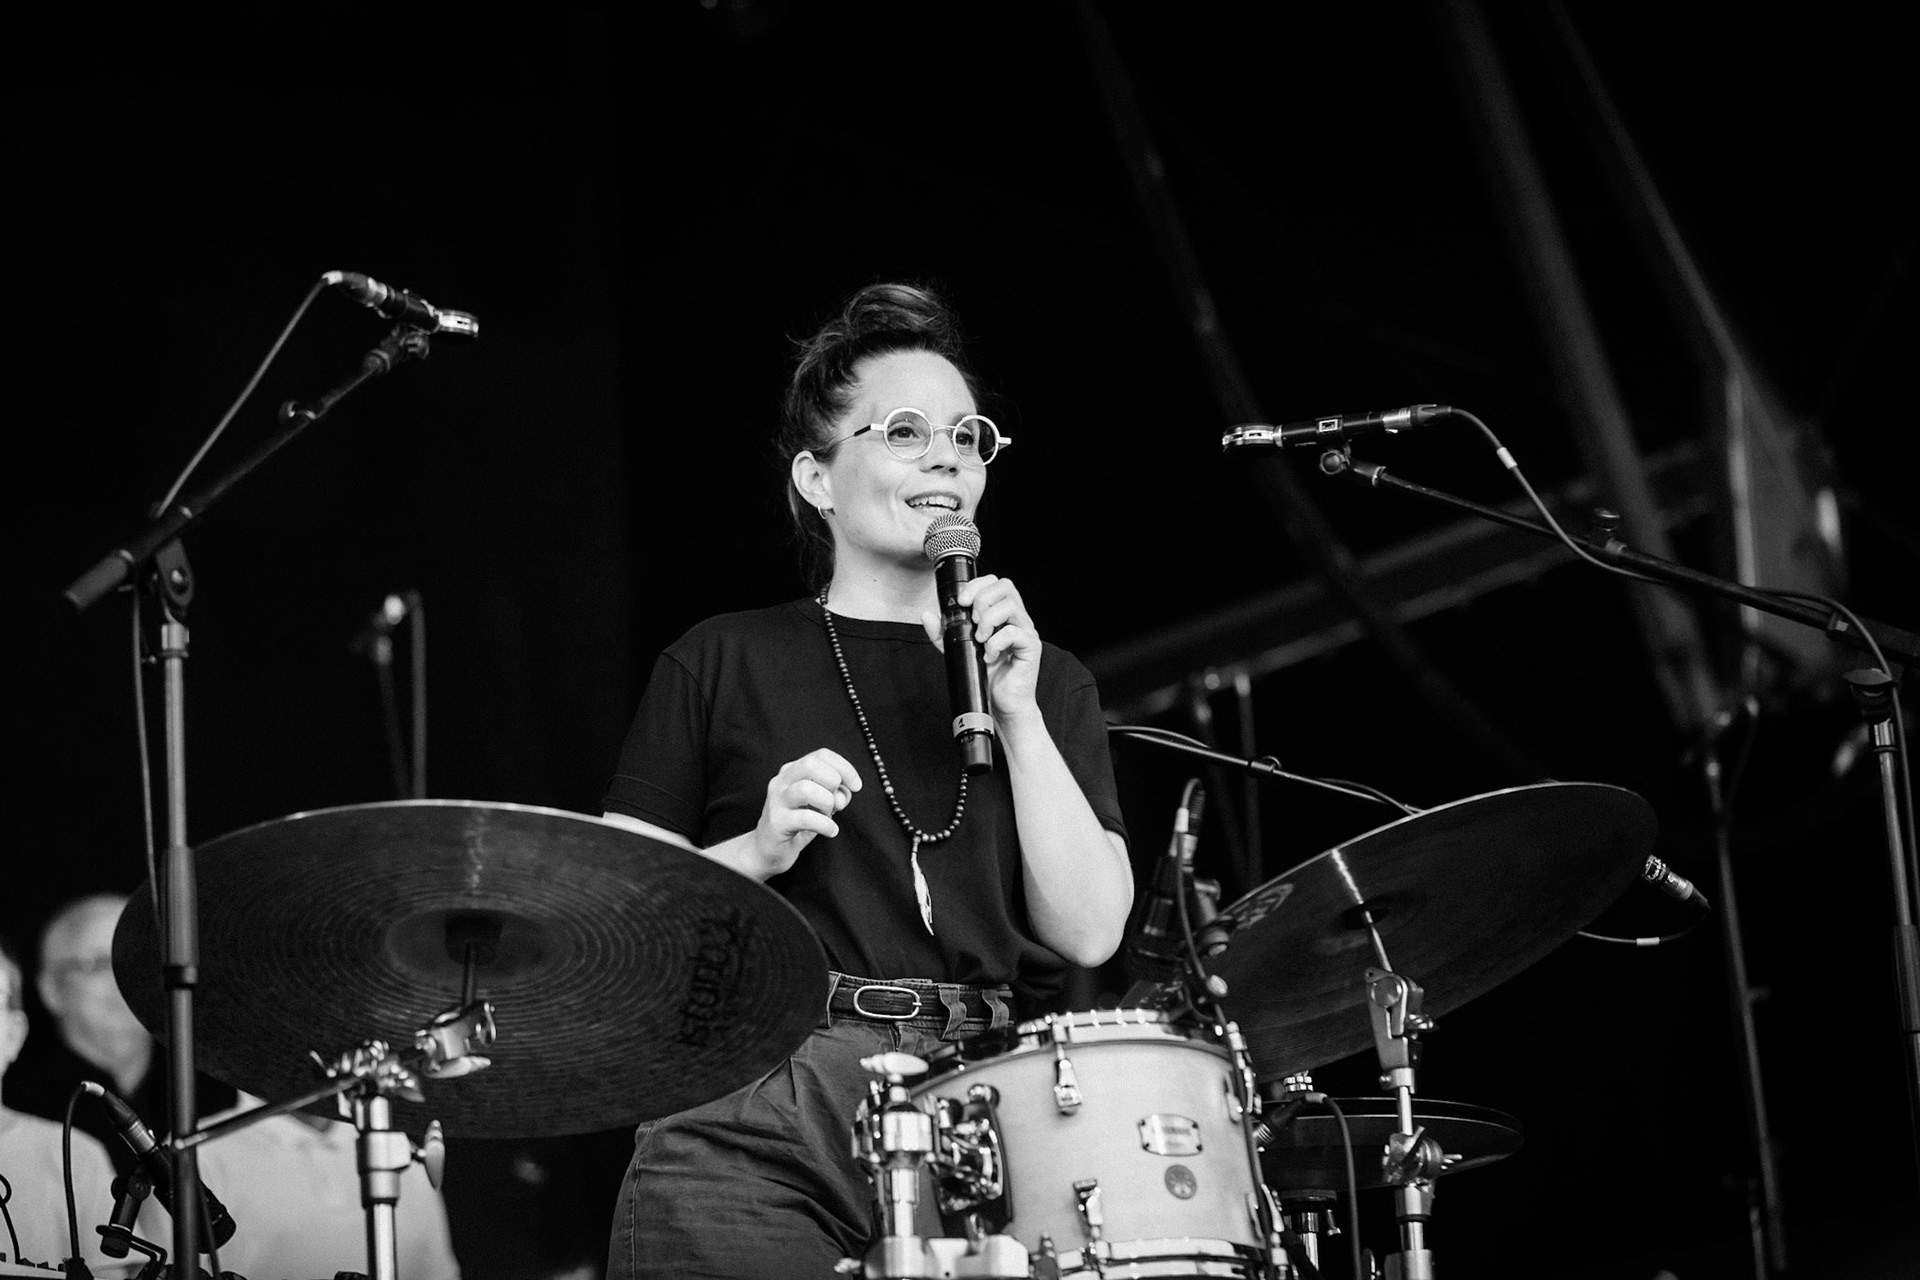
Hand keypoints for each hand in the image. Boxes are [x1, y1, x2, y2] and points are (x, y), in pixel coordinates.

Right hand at [751, 748, 862, 877]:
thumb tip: (845, 792)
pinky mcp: (777, 822)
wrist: (770, 849)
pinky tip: (831, 831)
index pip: (821, 755)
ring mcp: (777, 800)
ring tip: (829, 815)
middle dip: (833, 780)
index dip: (844, 767)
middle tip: (837, 801)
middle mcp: (782, 781)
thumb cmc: (798, 822)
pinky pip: (806, 818)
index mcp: (793, 771)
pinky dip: (826, 824)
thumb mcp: (820, 803)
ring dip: (827, 803)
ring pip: (806, 789)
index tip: (856, 785)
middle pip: (810, 764)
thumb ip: (835, 793)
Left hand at [921, 574, 1040, 719]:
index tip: (962, 601)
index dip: (977, 585)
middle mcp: (1017, 618)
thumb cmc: (987, 677)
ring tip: (980, 641)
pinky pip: (1013, 633)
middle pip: (1005, 585)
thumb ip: (944, 633)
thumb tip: (928, 615)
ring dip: (987, 621)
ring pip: (1010, 605)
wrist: (1002, 705)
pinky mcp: (1031, 646)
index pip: (995, 583)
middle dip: (981, 599)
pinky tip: (989, 657)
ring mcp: (1026, 631)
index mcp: (1002, 613)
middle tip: (971, 620)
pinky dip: (995, 644)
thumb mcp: (959, 650)